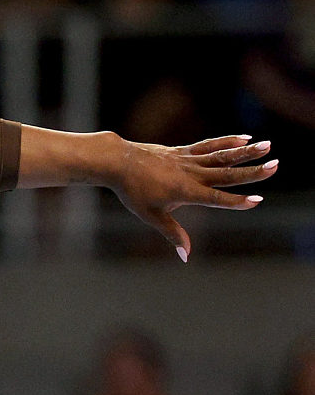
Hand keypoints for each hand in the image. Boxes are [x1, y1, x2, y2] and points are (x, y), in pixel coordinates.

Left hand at [110, 134, 275, 260]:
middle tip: (276, 166)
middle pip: (226, 174)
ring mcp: (187, 160)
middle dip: (252, 172)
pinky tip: (245, 138)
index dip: (236, 201)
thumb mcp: (151, 215)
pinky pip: (209, 146)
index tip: (257, 200)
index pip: (215, 198)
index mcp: (185, 192)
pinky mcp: (183, 152)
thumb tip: (186, 256)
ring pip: (221, 156)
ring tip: (267, 145)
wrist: (117, 161)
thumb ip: (172, 234)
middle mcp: (190, 174)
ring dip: (246, 152)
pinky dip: (227, 141)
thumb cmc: (132, 191)